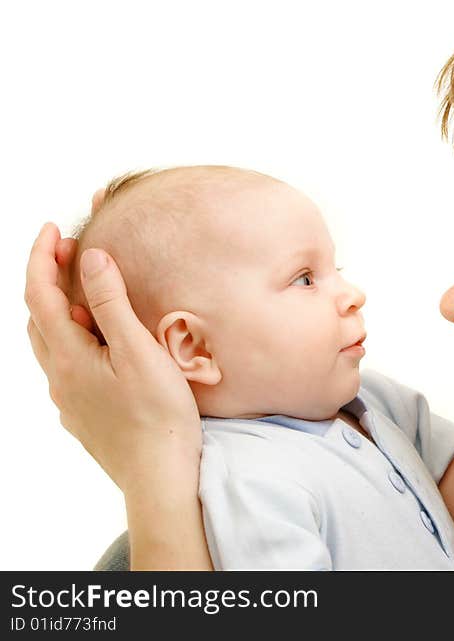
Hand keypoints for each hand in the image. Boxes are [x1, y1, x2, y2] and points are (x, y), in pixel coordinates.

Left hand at [25, 222, 201, 494]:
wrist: (160, 477)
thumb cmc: (157, 414)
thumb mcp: (139, 351)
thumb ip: (112, 302)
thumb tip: (90, 257)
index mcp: (68, 356)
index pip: (39, 294)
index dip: (41, 257)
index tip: (52, 228)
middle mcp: (59, 377)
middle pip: (38, 317)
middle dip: (49, 280)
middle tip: (72, 254)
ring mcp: (69, 400)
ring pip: (50, 345)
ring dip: (61, 313)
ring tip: (89, 297)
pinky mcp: (83, 416)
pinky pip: (68, 368)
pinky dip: (75, 342)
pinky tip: (103, 348)